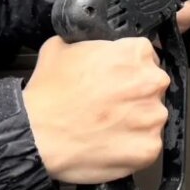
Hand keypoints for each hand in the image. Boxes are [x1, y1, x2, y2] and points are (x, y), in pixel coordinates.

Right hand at [23, 36, 169, 183]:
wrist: (36, 134)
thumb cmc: (48, 94)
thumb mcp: (61, 46)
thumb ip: (90, 42)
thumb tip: (95, 45)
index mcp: (136, 53)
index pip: (146, 57)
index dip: (128, 71)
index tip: (117, 81)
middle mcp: (152, 82)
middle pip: (152, 87)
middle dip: (135, 96)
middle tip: (110, 106)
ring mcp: (153, 116)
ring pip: (152, 117)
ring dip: (136, 122)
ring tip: (108, 127)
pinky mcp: (150, 147)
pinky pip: (148, 145)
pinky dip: (133, 147)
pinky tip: (110, 144)